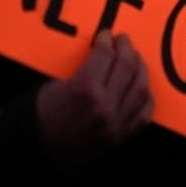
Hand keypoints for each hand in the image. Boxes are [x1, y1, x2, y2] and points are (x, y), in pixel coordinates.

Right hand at [36, 30, 153, 167]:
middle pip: (127, 67)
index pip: (105, 55)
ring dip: (141, 69)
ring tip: (136, 59)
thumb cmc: (42, 117)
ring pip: (141, 88)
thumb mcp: (54, 86)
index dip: (107, 40)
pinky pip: (144, 114)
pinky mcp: (119, 137)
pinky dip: (146, 98)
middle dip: (126, 48)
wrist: (39, 151)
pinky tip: (143, 88)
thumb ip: (81, 68)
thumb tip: (100, 53)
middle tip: (123, 41)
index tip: (106, 35)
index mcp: (84, 89)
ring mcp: (115, 122)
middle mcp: (103, 105)